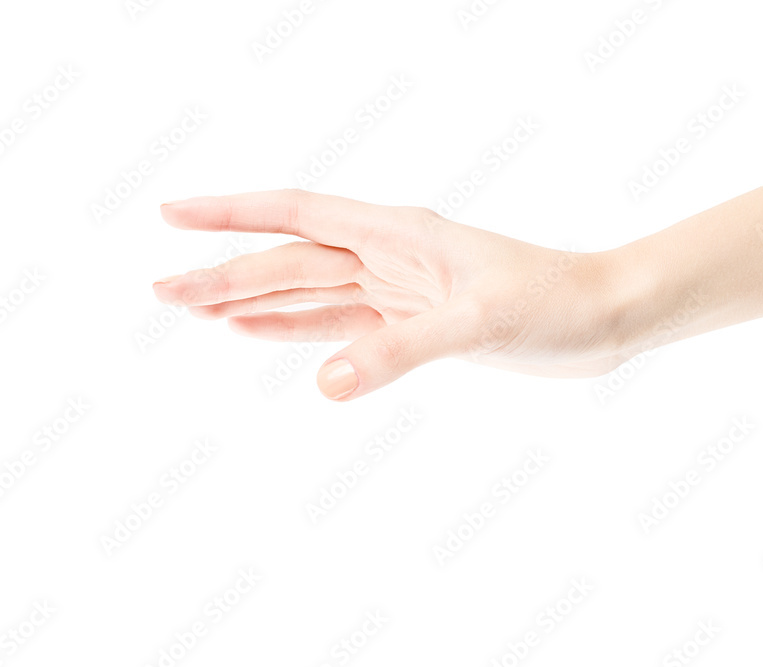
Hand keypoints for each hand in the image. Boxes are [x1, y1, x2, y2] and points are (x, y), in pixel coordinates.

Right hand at [152, 190, 634, 400]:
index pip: (297, 213)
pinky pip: (337, 324)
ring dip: (249, 300)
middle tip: (161, 291)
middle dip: (224, 273)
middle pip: (289, 259)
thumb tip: (325, 386)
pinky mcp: (411, 324)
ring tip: (191, 309)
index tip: (173, 215)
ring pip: (306, 292)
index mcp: (398, 232)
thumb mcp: (480, 324)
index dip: (231, 215)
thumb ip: (402, 350)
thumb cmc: (554, 304)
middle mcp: (389, 255)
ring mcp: (396, 290)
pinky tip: (255, 331)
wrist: (601, 319)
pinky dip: (293, 328)